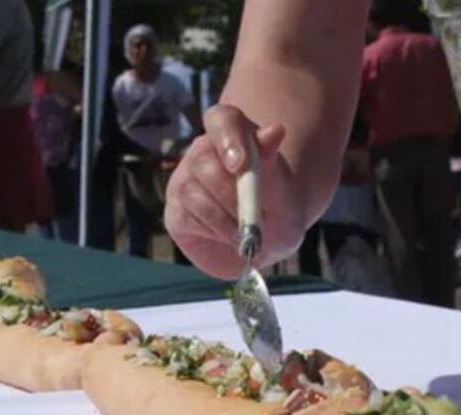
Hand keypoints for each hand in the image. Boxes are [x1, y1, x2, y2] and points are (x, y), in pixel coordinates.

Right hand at [164, 104, 305, 278]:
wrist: (264, 248)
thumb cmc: (277, 214)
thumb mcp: (284, 195)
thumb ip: (273, 166)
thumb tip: (275, 130)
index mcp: (234, 138)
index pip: (222, 119)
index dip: (228, 138)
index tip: (240, 165)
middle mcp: (204, 154)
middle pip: (202, 159)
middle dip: (230, 193)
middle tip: (255, 216)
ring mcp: (185, 182)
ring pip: (193, 193)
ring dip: (225, 218)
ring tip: (247, 231)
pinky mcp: (175, 212)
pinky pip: (186, 217)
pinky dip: (214, 231)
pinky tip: (228, 235)